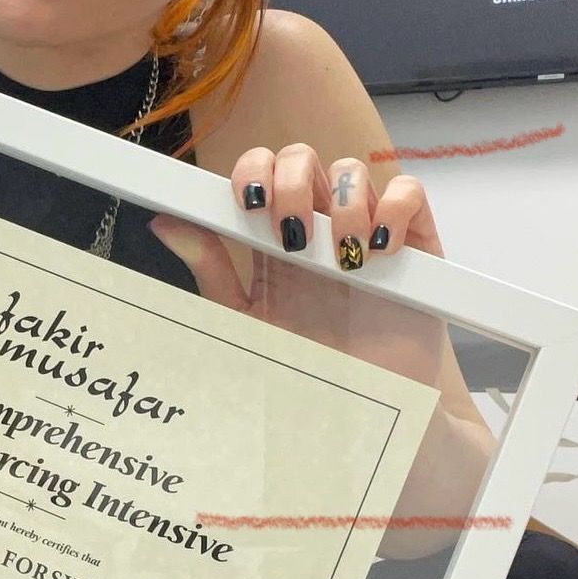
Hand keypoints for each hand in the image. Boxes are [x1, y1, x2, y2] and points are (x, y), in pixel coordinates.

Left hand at [149, 147, 447, 388]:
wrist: (362, 419)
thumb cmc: (304, 372)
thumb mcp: (246, 320)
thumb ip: (210, 268)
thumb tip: (163, 221)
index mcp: (274, 238)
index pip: (261, 172)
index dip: (251, 169)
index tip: (244, 202)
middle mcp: (318, 226)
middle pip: (301, 159)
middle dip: (290, 183)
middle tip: (289, 236)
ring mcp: (365, 232)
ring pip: (351, 170)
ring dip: (340, 203)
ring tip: (339, 259)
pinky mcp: (414, 246)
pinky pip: (408, 194)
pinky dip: (393, 208)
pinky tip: (377, 249)